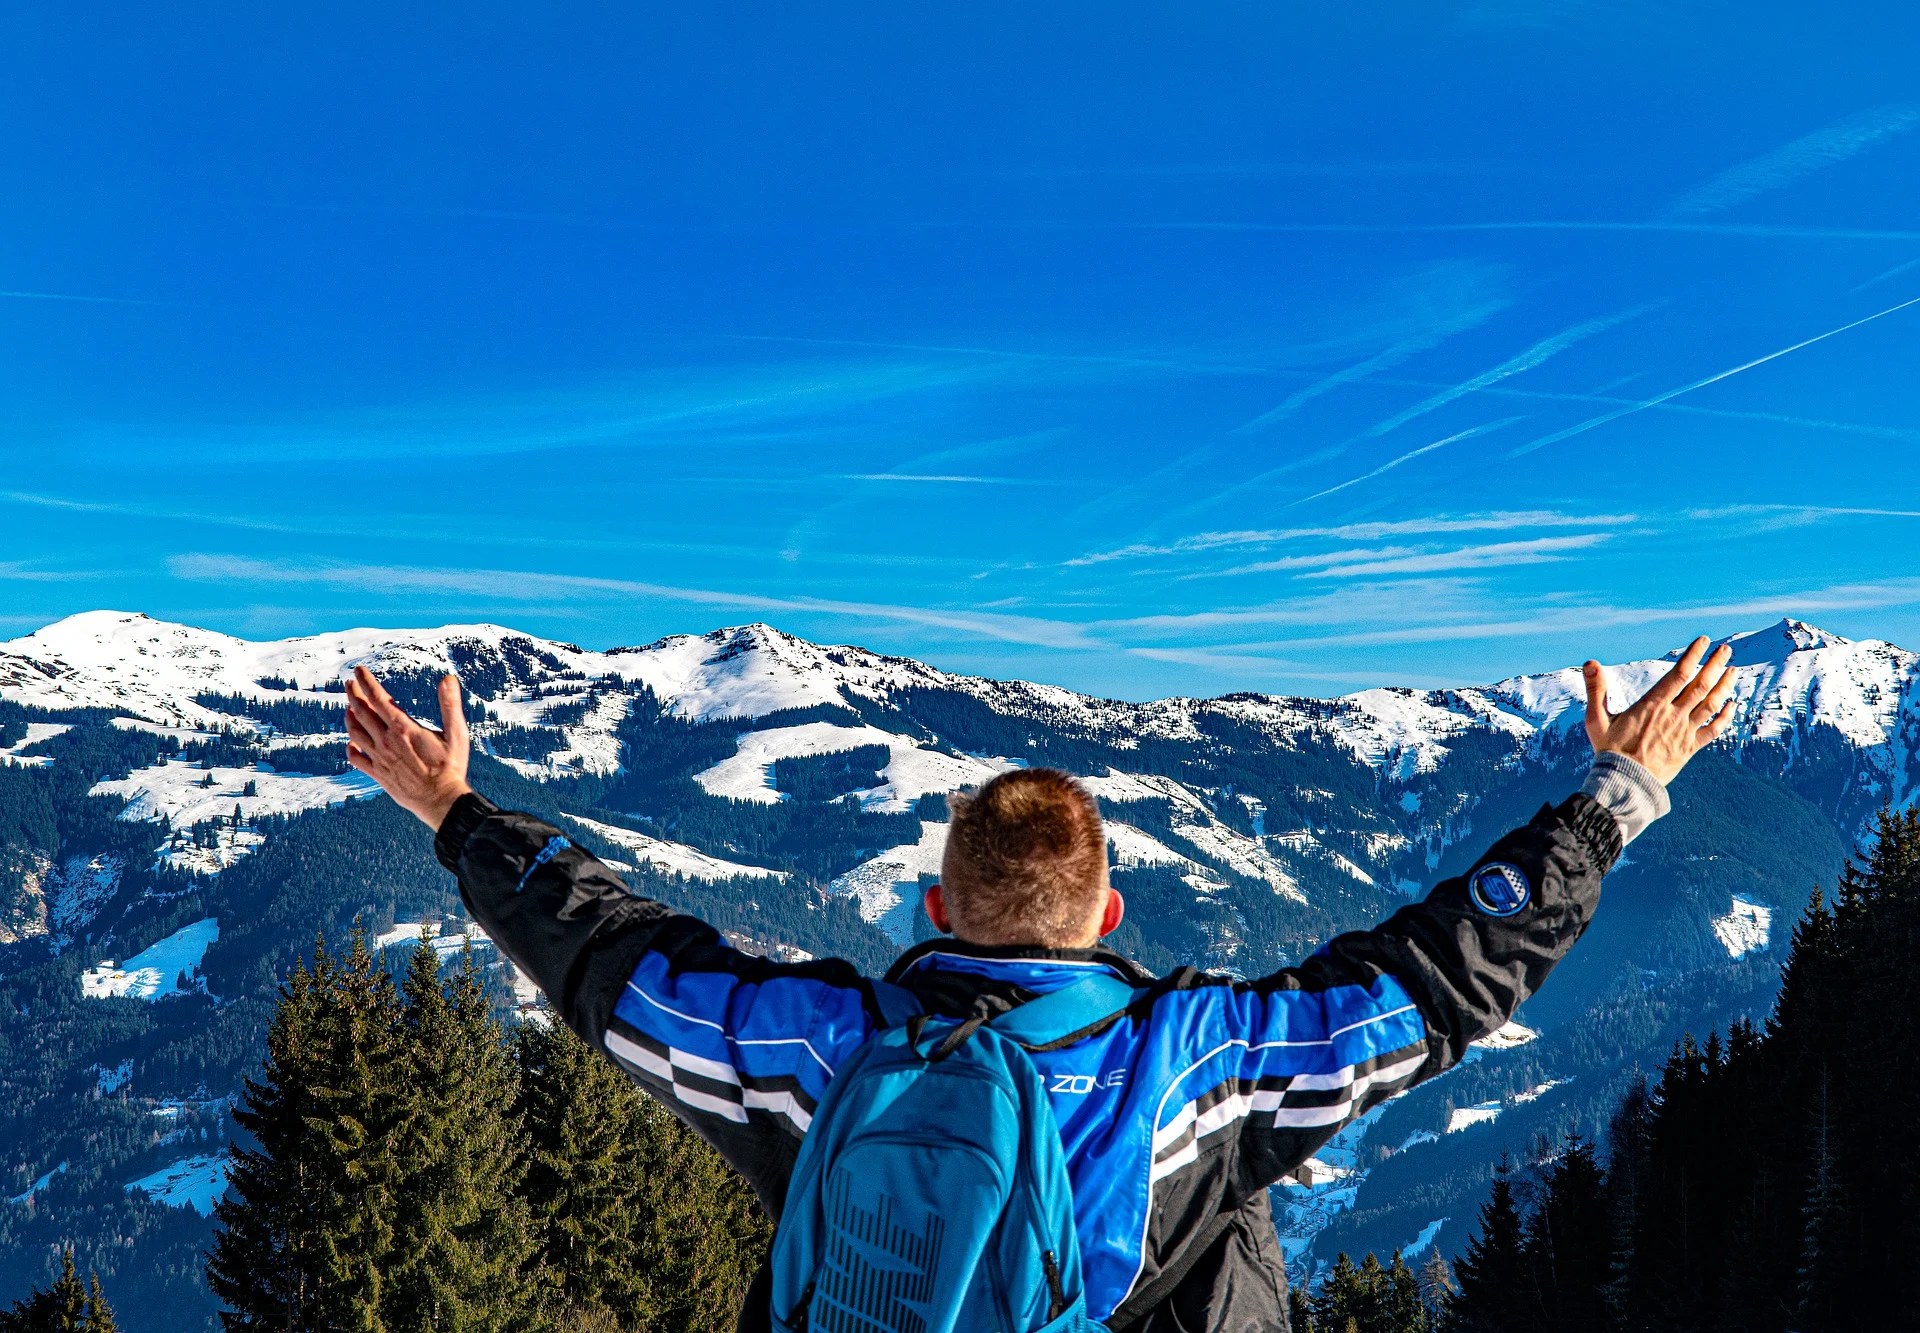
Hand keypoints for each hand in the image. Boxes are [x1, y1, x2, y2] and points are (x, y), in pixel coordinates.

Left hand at [345, 667, 472, 829]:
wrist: (440, 800)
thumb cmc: (451, 767)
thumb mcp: (456, 733)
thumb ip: (450, 705)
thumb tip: (448, 679)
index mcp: (403, 728)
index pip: (378, 698)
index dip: (366, 682)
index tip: (359, 670)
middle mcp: (386, 741)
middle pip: (361, 711)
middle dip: (353, 694)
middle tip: (350, 683)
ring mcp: (379, 758)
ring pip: (354, 732)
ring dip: (349, 717)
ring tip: (349, 708)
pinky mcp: (378, 773)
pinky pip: (356, 758)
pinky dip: (350, 746)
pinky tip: (352, 742)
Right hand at [1582, 635, 1736, 784]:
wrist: (1625, 783)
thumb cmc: (1608, 751)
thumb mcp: (1595, 718)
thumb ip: (1596, 689)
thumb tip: (1590, 662)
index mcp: (1653, 705)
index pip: (1679, 674)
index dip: (1693, 655)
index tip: (1703, 640)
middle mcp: (1673, 715)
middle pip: (1700, 685)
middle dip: (1714, 664)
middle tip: (1726, 649)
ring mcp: (1684, 732)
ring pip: (1710, 704)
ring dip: (1724, 686)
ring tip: (1733, 671)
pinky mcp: (1689, 749)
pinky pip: (1713, 730)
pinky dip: (1725, 717)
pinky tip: (1732, 705)